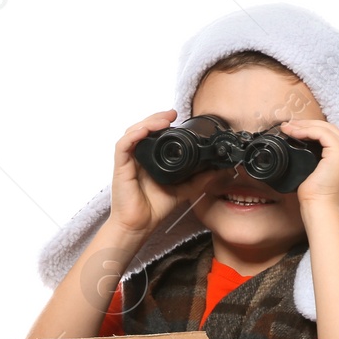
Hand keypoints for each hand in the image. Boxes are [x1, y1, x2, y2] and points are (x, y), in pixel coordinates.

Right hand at [109, 109, 221, 237]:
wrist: (141, 224)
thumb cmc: (155, 207)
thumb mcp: (183, 189)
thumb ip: (199, 179)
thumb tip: (218, 170)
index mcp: (151, 158)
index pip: (154, 133)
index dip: (163, 122)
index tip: (178, 117)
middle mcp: (138, 156)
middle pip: (144, 128)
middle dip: (157, 117)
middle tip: (173, 113)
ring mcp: (128, 160)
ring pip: (133, 132)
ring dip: (148, 122)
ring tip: (163, 120)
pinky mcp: (120, 166)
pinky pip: (123, 145)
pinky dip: (134, 135)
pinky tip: (145, 131)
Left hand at [277, 118, 338, 209]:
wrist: (321, 210)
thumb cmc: (317, 199)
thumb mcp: (320, 174)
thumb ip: (319, 160)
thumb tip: (302, 147)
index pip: (334, 137)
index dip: (314, 130)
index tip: (295, 131)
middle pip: (331, 130)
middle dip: (309, 125)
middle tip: (289, 126)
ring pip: (326, 128)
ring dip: (305, 126)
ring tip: (288, 128)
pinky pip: (322, 133)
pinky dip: (306, 130)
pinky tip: (294, 132)